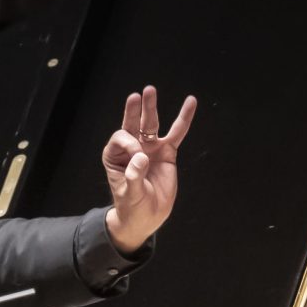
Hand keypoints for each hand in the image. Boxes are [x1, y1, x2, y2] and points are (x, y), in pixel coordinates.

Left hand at [102, 85, 196, 252]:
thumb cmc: (132, 206)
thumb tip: (141, 158)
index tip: (139, 159)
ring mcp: (149, 148)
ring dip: (151, 108)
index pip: (122, 138)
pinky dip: (183, 118)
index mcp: (115, 155)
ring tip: (150, 90)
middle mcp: (132, 147)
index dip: (130, 144)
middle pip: (132, 124)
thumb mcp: (129, 195)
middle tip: (137, 96)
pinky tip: (190, 102)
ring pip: (151, 124)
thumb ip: (133, 177)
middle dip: (134, 110)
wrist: (147, 217)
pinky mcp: (167, 152)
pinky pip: (177, 133)